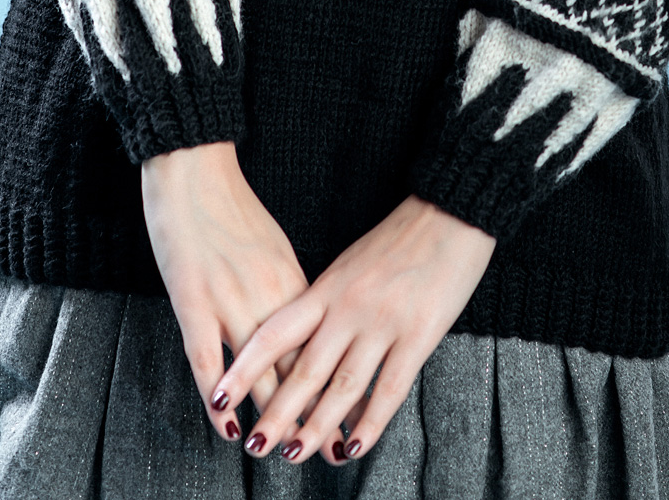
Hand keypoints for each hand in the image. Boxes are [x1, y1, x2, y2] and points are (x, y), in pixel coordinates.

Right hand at [141, 141, 308, 438]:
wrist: (193, 168)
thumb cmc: (231, 206)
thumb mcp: (272, 247)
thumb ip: (287, 287)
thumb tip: (303, 320)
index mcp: (294, 281)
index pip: (321, 347)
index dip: (336, 386)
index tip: (354, 419)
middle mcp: (270, 296)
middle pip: (297, 367)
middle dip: (314, 415)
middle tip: (331, 453)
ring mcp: (232, 301)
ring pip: (259, 374)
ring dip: (271, 418)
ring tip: (284, 453)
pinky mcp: (194, 302)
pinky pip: (209, 361)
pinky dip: (219, 399)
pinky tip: (227, 427)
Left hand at [209, 193, 496, 466]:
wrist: (448, 212)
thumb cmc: (399, 238)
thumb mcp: (351, 264)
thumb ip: (327, 302)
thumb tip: (303, 346)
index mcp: (327, 287)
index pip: (276, 333)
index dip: (246, 367)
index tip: (220, 395)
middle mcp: (348, 308)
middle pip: (305, 370)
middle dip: (277, 413)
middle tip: (256, 446)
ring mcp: (383, 323)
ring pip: (342, 387)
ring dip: (317, 427)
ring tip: (294, 456)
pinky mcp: (419, 335)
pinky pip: (389, 389)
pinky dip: (369, 424)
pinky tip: (354, 446)